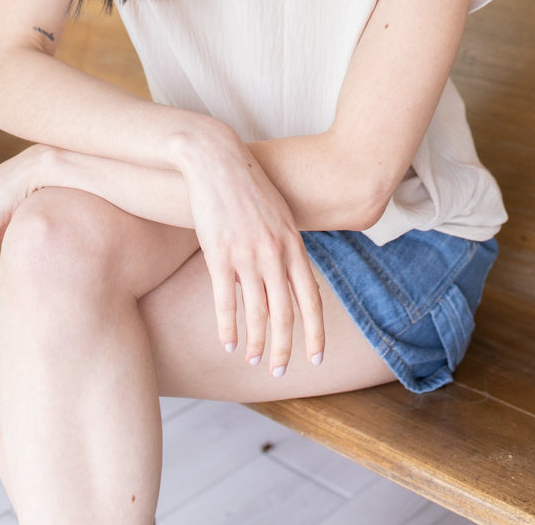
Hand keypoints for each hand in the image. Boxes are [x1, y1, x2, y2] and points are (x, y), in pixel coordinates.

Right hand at [180, 125, 324, 377]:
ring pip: (256, 313)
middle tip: (280, 372)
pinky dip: (228, 328)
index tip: (317, 358)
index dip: (315, 332)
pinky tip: (229, 345)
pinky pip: (225, 302)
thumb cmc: (249, 186)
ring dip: (256, 343)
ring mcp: (246, 256)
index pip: (310, 298)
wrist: (218, 160)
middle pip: (284, 314)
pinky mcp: (218, 255)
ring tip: (254, 361)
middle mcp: (274, 254)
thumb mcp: (278, 214)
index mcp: (293, 245)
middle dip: (284, 348)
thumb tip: (287, 274)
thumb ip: (285, 245)